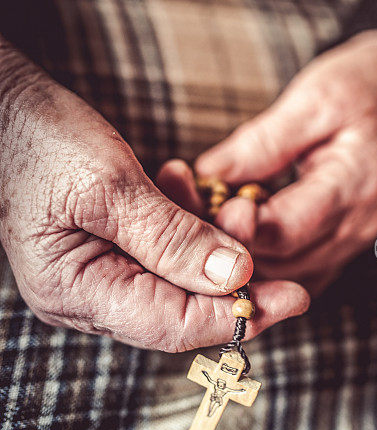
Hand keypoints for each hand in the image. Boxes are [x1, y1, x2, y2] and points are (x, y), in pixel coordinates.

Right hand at [0, 43, 308, 350]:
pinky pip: (161, 251)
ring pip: (178, 278)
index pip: (174, 325)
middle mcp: (86, 297)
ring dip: (210, 241)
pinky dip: (185, 223)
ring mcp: (96, 273)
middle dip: (232, 278)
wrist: (1, 104)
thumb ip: (174, 239)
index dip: (238, 316)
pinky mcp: (107, 247)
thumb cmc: (38, 141)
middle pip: (181, 308)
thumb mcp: (111, 187)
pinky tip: (185, 184)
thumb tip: (235, 278)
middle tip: (274, 247)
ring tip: (224, 199)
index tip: (294, 299)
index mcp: (77, 293)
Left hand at [195, 30, 376, 294]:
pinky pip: (296, 273)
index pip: (285, 229)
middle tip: (187, 218)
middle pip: (281, 263)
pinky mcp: (341, 246)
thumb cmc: (354, 87)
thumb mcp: (308, 100)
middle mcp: (357, 226)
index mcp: (354, 186)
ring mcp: (352, 242)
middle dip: (230, 246)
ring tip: (203, 225)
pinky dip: (264, 265)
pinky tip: (234, 242)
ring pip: (285, 277)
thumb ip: (259, 144)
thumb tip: (207, 175)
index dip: (236, 229)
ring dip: (242, 259)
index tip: (198, 208)